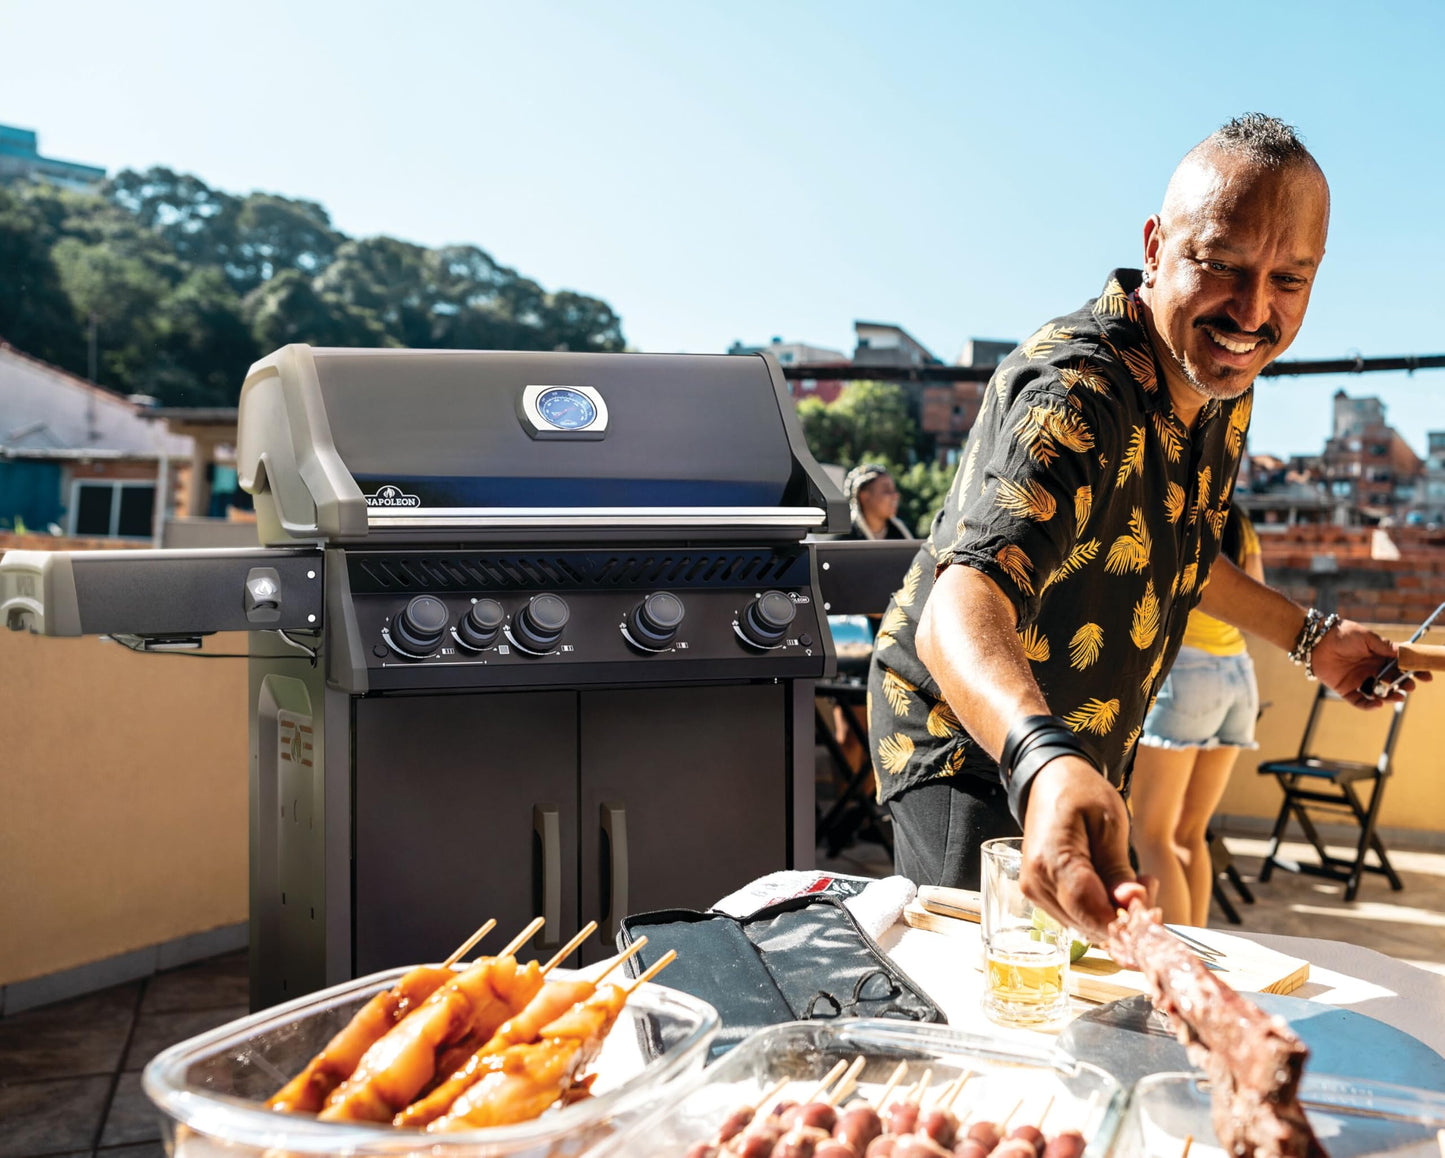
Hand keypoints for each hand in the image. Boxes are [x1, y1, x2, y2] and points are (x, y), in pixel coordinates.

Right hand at [1017, 756, 1148, 943]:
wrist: (1049, 780)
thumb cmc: (1080, 793)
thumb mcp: (1109, 823)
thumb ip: (1118, 868)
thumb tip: (1133, 904)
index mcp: (1051, 861)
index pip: (1090, 912)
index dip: (1125, 922)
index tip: (1152, 914)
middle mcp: (1036, 883)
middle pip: (1088, 924)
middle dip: (1125, 918)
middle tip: (1148, 885)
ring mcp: (1035, 891)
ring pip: (1084, 925)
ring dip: (1114, 914)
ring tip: (1133, 881)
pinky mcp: (1040, 894)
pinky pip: (1076, 915)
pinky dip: (1100, 909)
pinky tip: (1115, 886)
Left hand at [1311, 620, 1429, 706]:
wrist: (1317, 640)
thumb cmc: (1343, 634)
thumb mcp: (1367, 638)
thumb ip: (1386, 647)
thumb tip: (1406, 654)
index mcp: (1379, 657)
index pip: (1401, 667)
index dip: (1414, 672)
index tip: (1426, 676)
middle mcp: (1372, 669)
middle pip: (1393, 681)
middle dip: (1404, 685)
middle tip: (1410, 686)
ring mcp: (1359, 680)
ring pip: (1379, 693)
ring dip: (1390, 697)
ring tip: (1397, 696)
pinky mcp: (1345, 689)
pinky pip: (1359, 701)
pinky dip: (1369, 705)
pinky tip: (1378, 703)